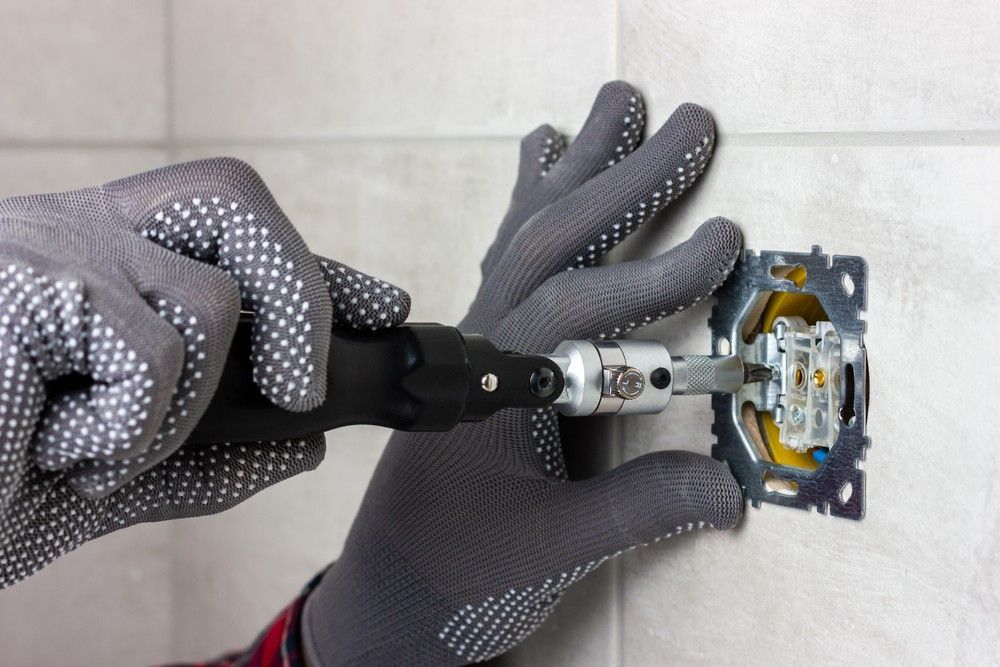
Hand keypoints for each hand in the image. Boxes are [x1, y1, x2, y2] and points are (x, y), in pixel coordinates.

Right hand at [0, 158, 408, 586]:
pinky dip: (125, 430)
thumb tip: (306, 442)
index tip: (382, 306)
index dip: (313, 265)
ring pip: (208, 302)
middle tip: (300, 391)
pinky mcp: (19, 290)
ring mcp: (44, 250)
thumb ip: (208, 456)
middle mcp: (76, 234)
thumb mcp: (116, 477)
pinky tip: (51, 449)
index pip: (231, 231)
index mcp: (103, 264)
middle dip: (301, 293)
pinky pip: (147, 352)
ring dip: (176, 411)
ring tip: (94, 447)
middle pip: (234, 200)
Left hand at [301, 81, 742, 664]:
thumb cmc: (457, 575)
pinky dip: (532, 201)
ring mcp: (473, 342)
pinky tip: (546, 158)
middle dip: (626, 184)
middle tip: (692, 127)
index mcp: (487, 390)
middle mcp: (474, 348)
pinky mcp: (480, 349)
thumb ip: (638, 512)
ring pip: (526, 236)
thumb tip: (731, 486)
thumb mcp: (551, 550)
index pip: (573, 310)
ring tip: (619, 109)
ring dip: (581, 172)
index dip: (650, 278)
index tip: (721, 246)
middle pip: (550, 244)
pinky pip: (506, 255)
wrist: (390, 596)